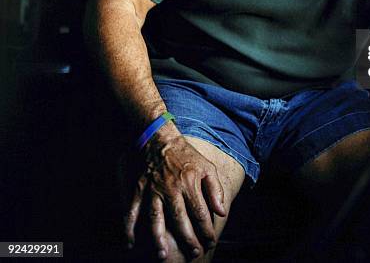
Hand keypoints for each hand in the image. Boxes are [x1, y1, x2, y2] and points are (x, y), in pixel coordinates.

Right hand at [125, 129, 225, 259]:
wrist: (159, 138)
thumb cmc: (186, 155)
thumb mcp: (206, 166)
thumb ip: (215, 189)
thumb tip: (221, 212)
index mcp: (189, 182)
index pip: (200, 212)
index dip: (206, 229)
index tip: (210, 242)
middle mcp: (171, 188)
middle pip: (180, 218)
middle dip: (187, 238)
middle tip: (194, 254)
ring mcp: (152, 189)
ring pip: (155, 218)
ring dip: (158, 238)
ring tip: (163, 255)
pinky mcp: (138, 189)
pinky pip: (132, 211)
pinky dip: (129, 228)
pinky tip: (130, 244)